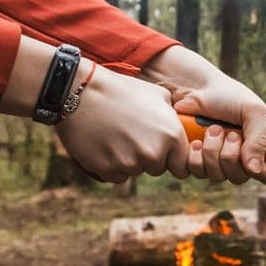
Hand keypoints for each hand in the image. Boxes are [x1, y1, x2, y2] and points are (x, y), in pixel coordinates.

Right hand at [54, 65, 190, 182]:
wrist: (83, 92)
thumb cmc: (122, 90)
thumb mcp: (158, 96)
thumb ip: (173, 119)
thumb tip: (182, 131)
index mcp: (171, 135)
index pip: (182, 166)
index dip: (173, 159)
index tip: (165, 153)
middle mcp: (154, 153)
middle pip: (158, 169)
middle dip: (150, 158)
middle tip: (134, 136)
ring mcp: (130, 163)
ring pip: (136, 171)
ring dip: (129, 160)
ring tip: (117, 135)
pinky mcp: (107, 170)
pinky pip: (116, 175)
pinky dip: (111, 165)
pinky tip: (104, 143)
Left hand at [141, 45, 265, 184]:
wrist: (192, 88)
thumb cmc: (226, 94)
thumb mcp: (252, 110)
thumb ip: (259, 139)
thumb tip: (255, 170)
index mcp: (260, 144)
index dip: (264, 172)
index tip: (252, 162)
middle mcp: (240, 156)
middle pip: (241, 177)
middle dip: (231, 156)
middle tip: (229, 134)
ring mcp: (218, 160)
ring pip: (218, 177)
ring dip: (213, 153)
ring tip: (212, 130)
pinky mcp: (198, 160)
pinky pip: (199, 173)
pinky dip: (196, 158)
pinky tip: (196, 141)